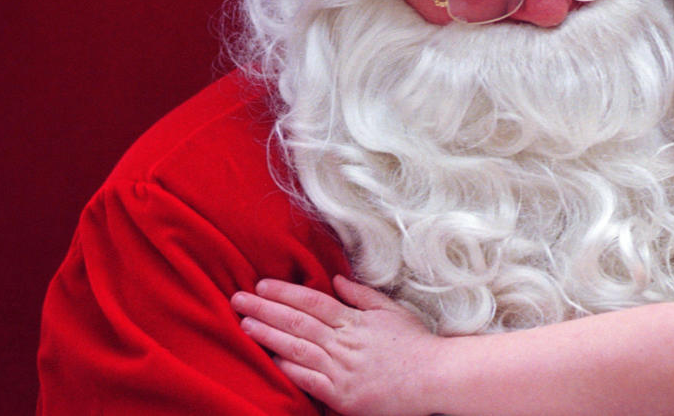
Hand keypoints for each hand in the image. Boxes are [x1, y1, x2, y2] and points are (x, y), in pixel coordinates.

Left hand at [231, 275, 441, 415]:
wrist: (434, 378)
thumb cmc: (416, 344)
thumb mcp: (391, 310)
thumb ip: (361, 295)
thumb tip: (336, 279)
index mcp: (355, 320)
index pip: (312, 302)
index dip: (285, 292)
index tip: (261, 285)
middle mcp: (344, 341)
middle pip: (297, 321)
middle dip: (265, 308)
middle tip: (239, 299)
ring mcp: (341, 368)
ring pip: (297, 348)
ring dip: (268, 334)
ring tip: (245, 324)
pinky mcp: (341, 394)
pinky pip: (307, 379)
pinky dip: (286, 368)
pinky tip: (268, 359)